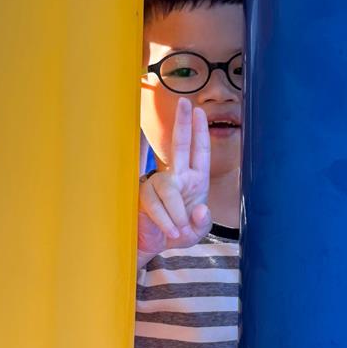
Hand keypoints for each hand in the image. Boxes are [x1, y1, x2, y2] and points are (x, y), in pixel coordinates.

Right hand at [137, 98, 211, 265]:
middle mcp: (177, 176)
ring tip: (179, 231)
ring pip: (168, 189)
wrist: (156, 246)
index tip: (199, 111)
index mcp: (195, 180)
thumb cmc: (179, 233)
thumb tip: (199, 208)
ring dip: (176, 213)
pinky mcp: (144, 195)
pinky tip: (170, 231)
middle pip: (179, 146)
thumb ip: (202, 222)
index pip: (199, 152)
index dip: (200, 132)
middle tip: (185, 102)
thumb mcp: (197, 231)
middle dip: (183, 124)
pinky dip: (165, 220)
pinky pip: (155, 204)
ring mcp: (159, 184)